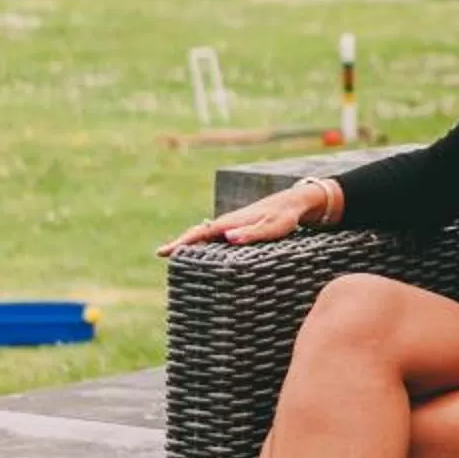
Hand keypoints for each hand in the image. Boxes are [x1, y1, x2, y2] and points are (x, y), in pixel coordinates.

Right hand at [159, 184, 324, 255]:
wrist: (295, 203)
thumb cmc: (285, 217)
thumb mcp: (271, 228)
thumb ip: (251, 233)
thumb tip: (228, 237)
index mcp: (231, 222)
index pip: (200, 233)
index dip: (182, 241)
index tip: (164, 251)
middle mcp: (228, 222)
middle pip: (198, 232)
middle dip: (181, 242)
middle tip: (162, 253)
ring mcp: (232, 224)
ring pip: (206, 234)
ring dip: (191, 242)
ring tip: (175, 254)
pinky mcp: (239, 228)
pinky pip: (216, 236)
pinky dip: (205, 242)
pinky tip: (203, 251)